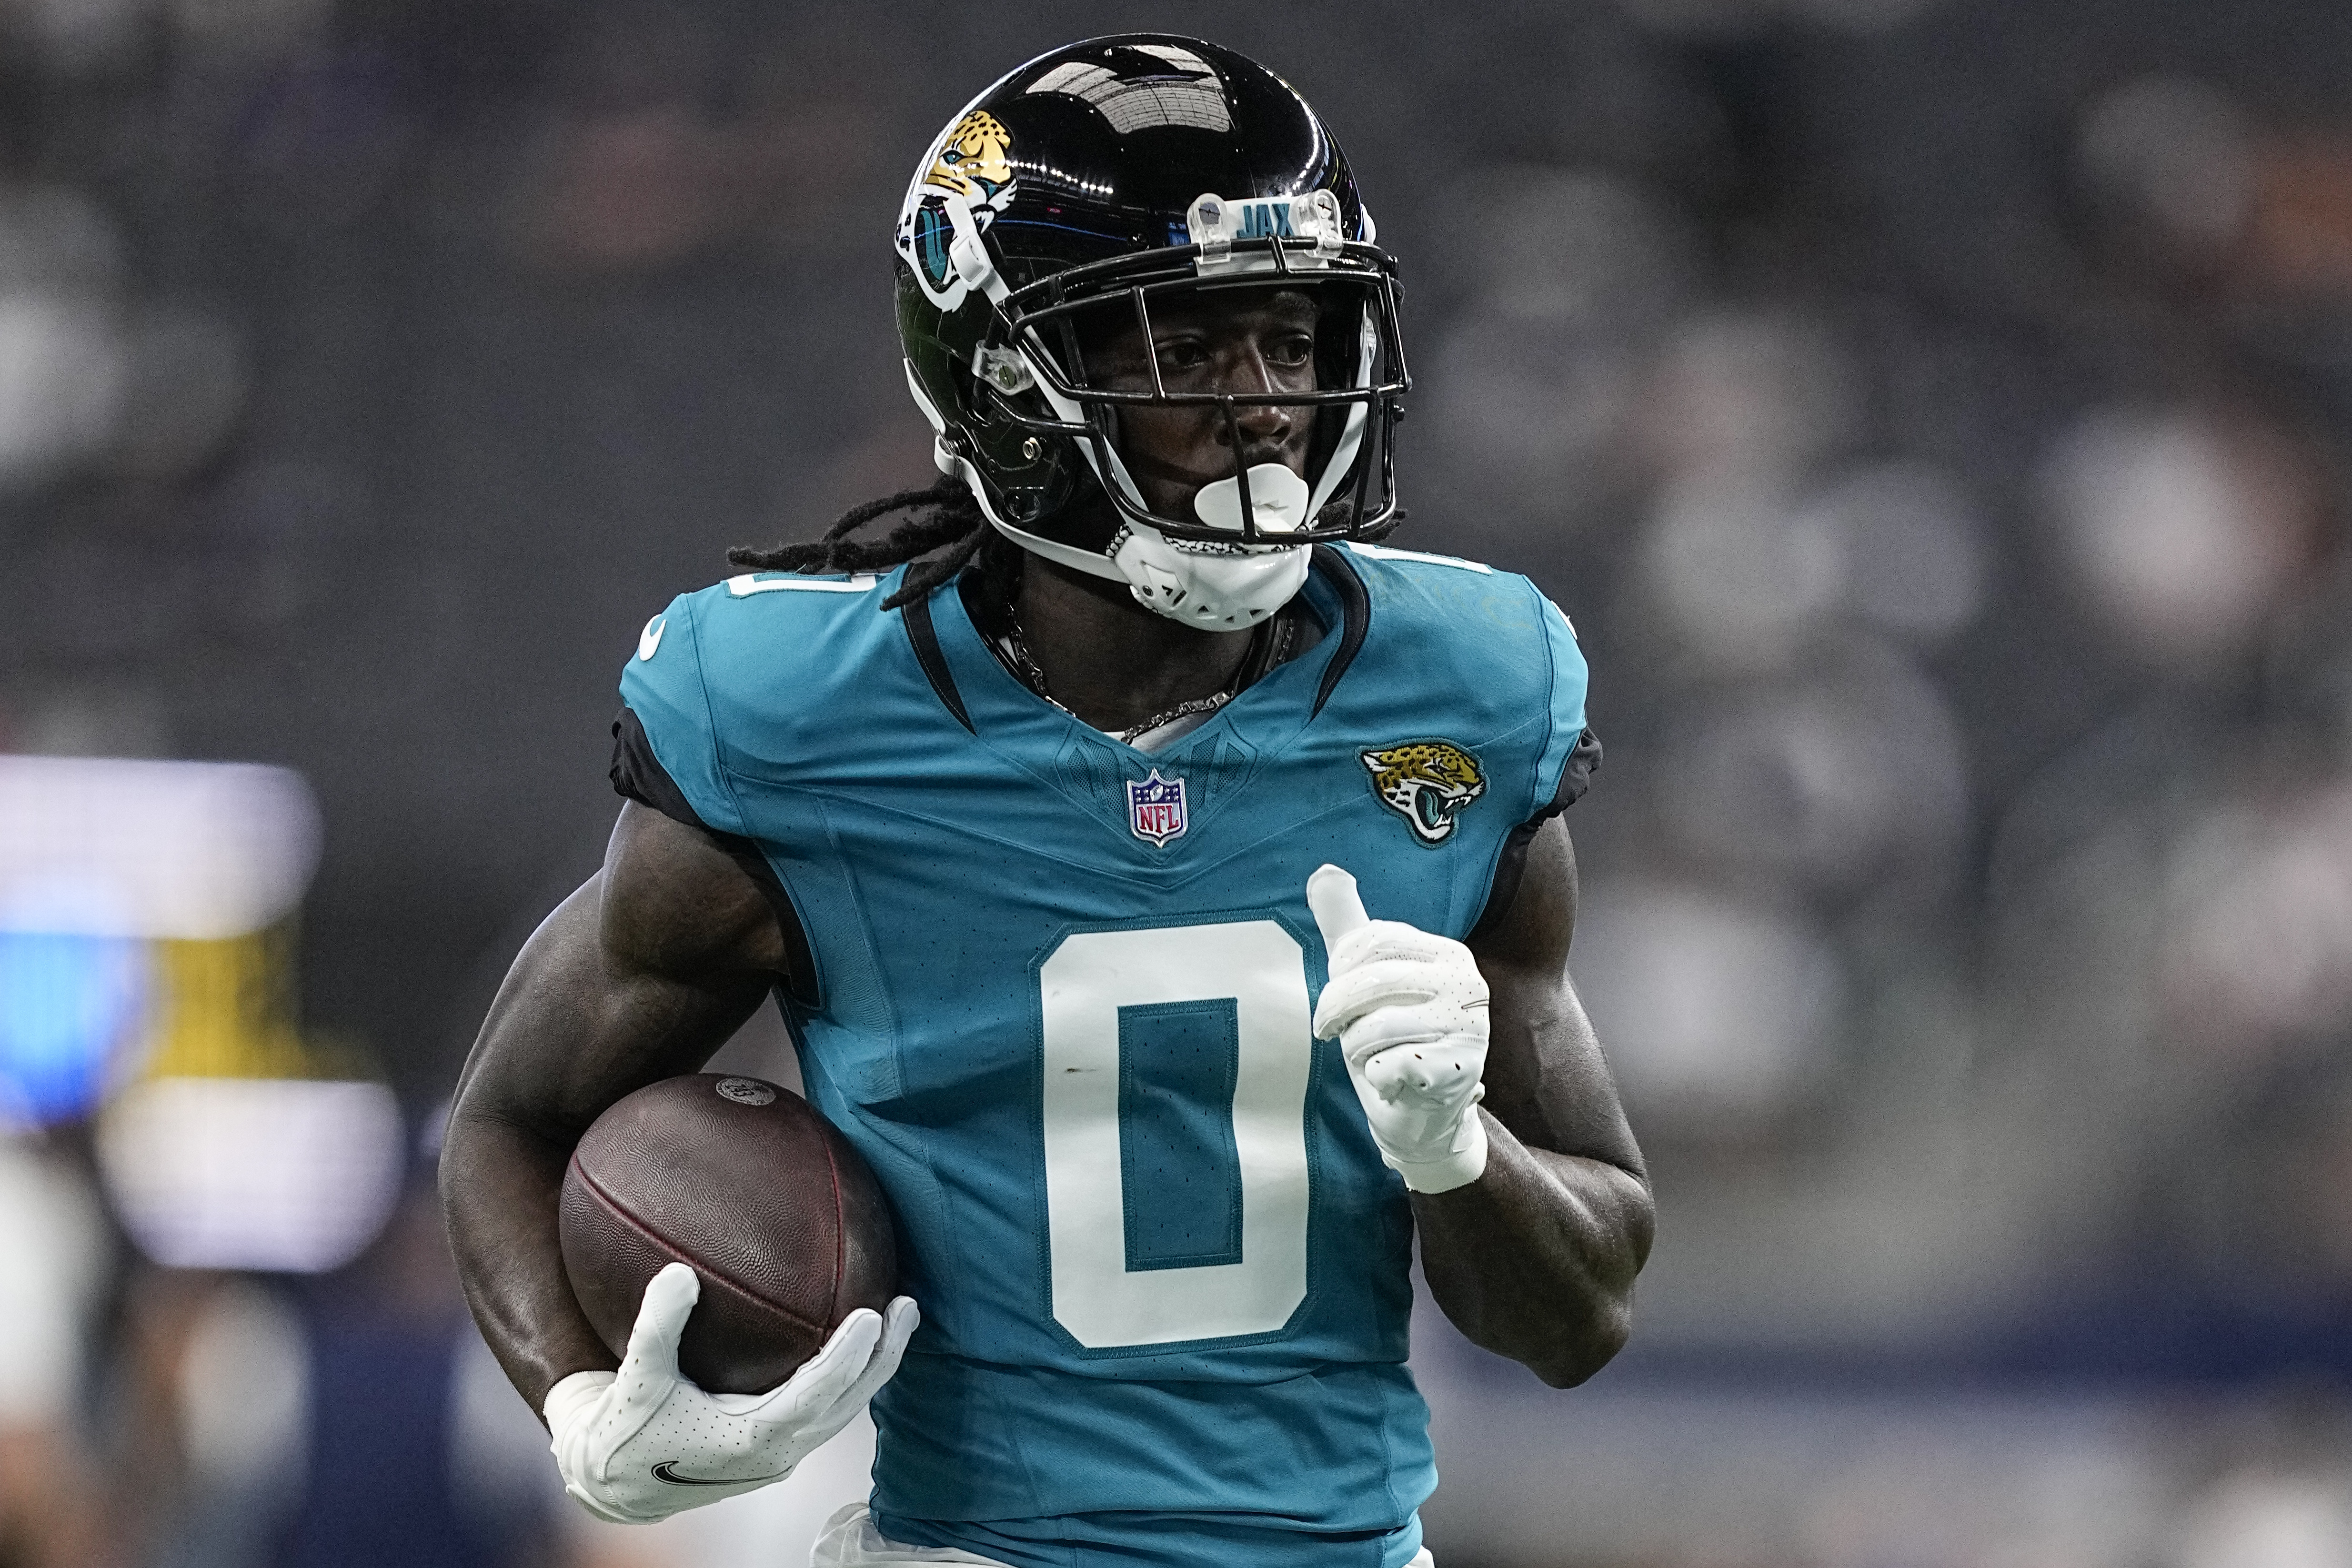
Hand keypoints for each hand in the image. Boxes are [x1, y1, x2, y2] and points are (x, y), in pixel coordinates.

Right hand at [544, 1263, 917, 1523]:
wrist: (614, 1484)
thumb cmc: (625, 1430)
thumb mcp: (634, 1378)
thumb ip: (656, 1328)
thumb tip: (679, 1273)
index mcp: (750, 1439)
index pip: (816, 1396)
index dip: (847, 1359)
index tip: (873, 1315)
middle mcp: (776, 1451)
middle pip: (847, 1404)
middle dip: (881, 1357)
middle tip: (907, 1306)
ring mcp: (779, 1453)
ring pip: (842, 1409)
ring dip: (871, 1367)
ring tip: (897, 1316)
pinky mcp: (773, 1447)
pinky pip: (823, 1408)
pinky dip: (843, 1374)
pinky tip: (850, 1336)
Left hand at [1307, 864, 1489, 1194]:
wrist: (1422, 1118)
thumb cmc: (1391, 1041)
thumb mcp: (1367, 978)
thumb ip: (1348, 925)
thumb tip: (1324, 871)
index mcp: (1449, 955)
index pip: (1374, 939)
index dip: (1340, 970)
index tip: (1336, 998)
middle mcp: (1468, 986)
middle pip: (1371, 981)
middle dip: (1337, 1011)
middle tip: (1335, 1032)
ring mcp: (1470, 1030)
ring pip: (1374, 1028)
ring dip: (1356, 1048)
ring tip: (1371, 1057)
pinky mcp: (1459, 1073)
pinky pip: (1386, 1067)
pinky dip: (1376, 1079)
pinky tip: (1394, 1082)